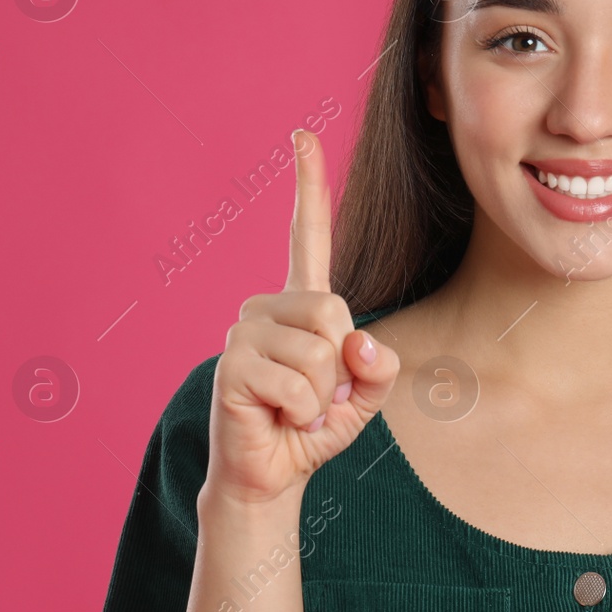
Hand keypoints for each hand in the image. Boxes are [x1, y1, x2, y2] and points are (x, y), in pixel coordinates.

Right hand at [204, 128, 401, 507]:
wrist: (271, 476)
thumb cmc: (312, 428)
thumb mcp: (365, 395)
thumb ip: (379, 365)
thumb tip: (357, 343)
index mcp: (300, 304)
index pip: (307, 235)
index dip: (308, 185)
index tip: (302, 135)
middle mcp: (267, 307)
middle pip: (334, 311)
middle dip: (342, 366)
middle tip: (316, 396)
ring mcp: (244, 332)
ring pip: (319, 350)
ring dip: (322, 395)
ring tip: (296, 408)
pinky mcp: (232, 365)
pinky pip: (297, 382)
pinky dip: (302, 411)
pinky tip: (279, 418)